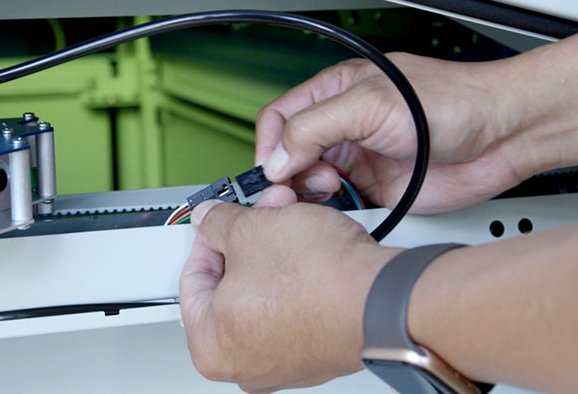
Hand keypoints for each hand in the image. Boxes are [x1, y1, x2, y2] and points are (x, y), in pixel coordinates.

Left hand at [179, 196, 400, 392]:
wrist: (385, 296)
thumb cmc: (319, 279)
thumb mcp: (250, 228)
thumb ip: (216, 223)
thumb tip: (209, 219)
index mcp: (212, 346)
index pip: (192, 280)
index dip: (208, 238)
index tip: (219, 221)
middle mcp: (245, 365)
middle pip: (232, 286)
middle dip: (248, 238)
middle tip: (260, 212)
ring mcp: (285, 363)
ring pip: (265, 292)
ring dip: (274, 250)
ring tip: (291, 221)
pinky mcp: (318, 352)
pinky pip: (294, 307)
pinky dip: (298, 276)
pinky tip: (312, 248)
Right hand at [255, 52, 533, 212]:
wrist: (503, 137)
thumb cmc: (452, 102)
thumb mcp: (371, 104)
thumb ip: (315, 127)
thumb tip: (278, 158)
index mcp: (334, 94)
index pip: (279, 119)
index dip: (269, 145)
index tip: (272, 172)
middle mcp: (342, 127)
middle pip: (290, 154)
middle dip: (288, 173)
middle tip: (298, 188)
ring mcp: (358, 160)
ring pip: (310, 183)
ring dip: (309, 193)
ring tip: (330, 190)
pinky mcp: (376, 190)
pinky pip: (339, 205)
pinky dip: (332, 212)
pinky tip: (341, 208)